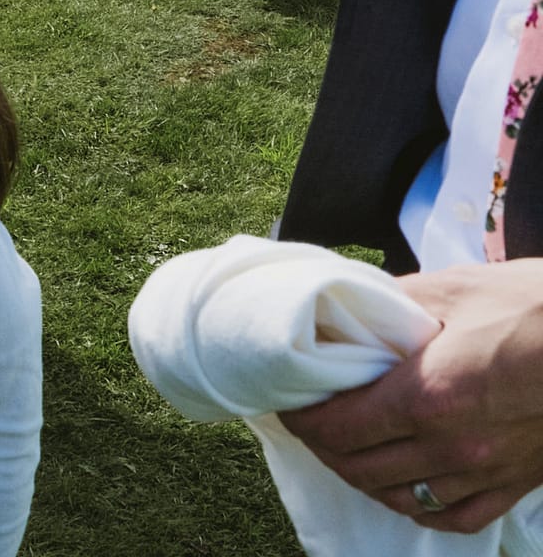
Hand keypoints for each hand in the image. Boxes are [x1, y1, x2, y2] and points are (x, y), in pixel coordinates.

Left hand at [279, 259, 542, 533]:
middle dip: (325, 447)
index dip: (303, 420)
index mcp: (427, 396)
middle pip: (359, 468)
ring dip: (365, 477)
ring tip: (350, 451)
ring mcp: (487, 471)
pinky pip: (456, 517)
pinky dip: (422, 508)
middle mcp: (452, 445)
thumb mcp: (452, 290)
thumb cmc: (534, 306)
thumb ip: (393, 304)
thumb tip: (351, 308)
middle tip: (313, 423)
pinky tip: (408, 487)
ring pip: (402, 498)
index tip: (290, 404)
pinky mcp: (517, 484)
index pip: (337, 428)